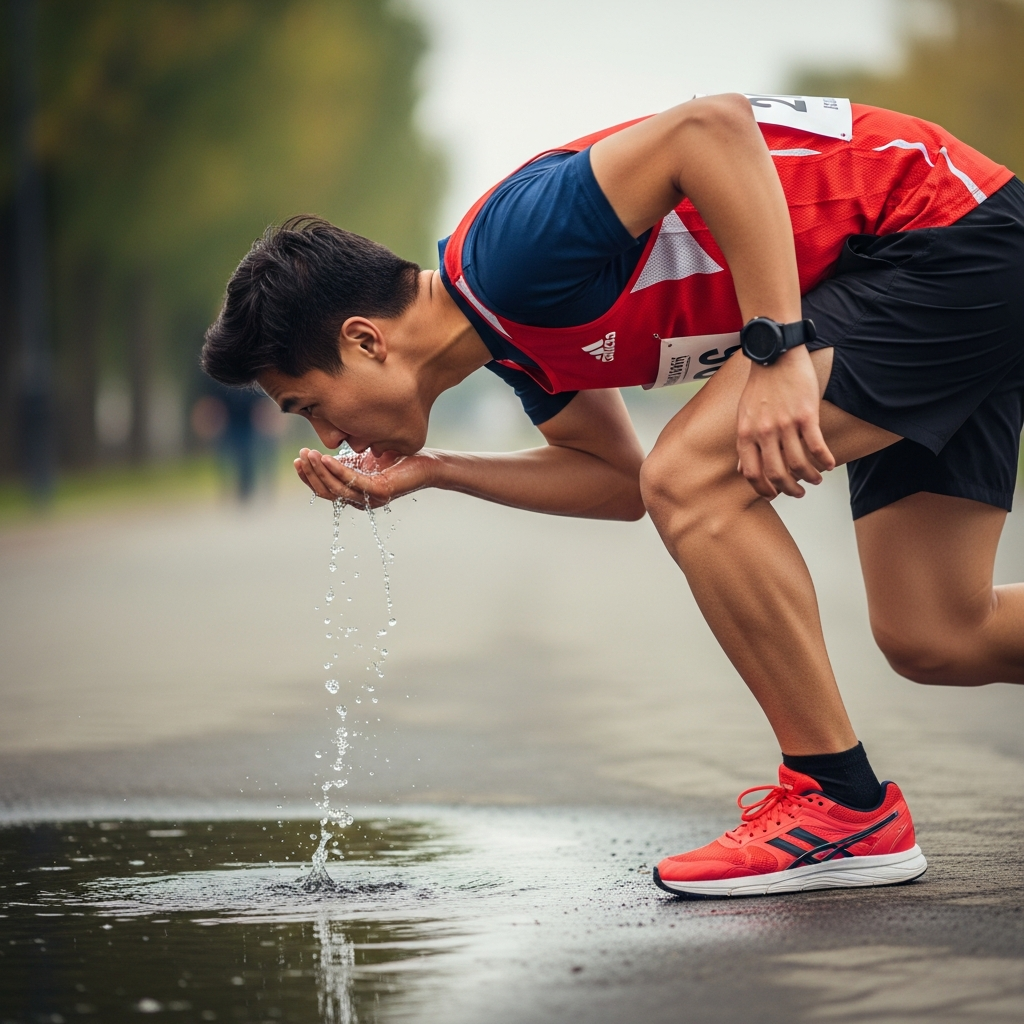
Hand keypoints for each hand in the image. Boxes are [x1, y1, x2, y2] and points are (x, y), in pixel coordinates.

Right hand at [295, 448, 441, 507]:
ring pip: (337, 489)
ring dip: (319, 472)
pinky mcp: (381, 491)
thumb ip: (345, 461)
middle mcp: (361, 500)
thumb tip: (321, 454)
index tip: (297, 460)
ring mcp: (371, 498)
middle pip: (327, 492)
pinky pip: (353, 481)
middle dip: (310, 474)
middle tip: (300, 456)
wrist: (428, 464)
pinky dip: (337, 470)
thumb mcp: (364, 459)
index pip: (325, 490)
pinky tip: (326, 458)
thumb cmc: (397, 459)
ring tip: (309, 454)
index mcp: (355, 493)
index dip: (309, 477)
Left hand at [735, 345, 834, 498]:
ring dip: (809, 477)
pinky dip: (824, 460)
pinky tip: (829, 464)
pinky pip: (817, 446)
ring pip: (799, 463)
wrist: (775, 355)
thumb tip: (741, 469)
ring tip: (815, 479)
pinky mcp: (806, 415)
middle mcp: (764, 432)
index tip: (773, 495)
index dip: (763, 489)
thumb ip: (744, 443)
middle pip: (777, 473)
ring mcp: (785, 424)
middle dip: (789, 489)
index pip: (752, 472)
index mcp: (746, 433)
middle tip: (798, 492)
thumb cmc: (760, 385)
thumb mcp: (743, 416)